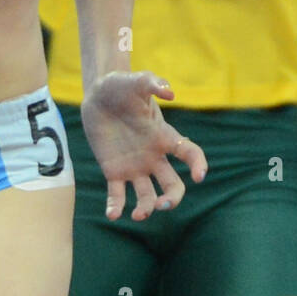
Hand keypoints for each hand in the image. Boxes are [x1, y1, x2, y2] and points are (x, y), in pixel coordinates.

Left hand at [81, 72, 207, 221]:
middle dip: (172, 199)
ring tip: (137, 215)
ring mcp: (134, 166)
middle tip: (162, 204)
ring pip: (147, 196)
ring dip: (146, 209)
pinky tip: (112, 214)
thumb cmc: (122, 85)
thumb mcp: (138, 80)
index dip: (198, 164)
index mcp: (163, 136)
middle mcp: (153, 156)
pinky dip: (115, 207)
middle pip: (172, 185)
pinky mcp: (113, 171)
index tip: (198, 176)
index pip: (189, 153)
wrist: (98, 94)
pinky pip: (117, 195)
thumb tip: (170, 93)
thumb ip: (154, 83)